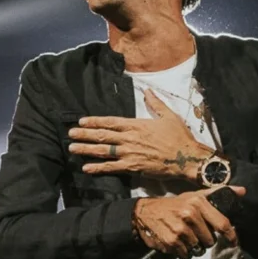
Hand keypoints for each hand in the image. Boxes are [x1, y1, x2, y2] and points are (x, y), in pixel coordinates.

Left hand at [68, 89, 213, 180]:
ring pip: (104, 151)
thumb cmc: (180, 136)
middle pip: (103, 136)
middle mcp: (130, 138)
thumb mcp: (169, 116)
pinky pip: (112, 168)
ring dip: (87, 149)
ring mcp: (130, 154)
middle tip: (70, 134)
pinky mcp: (133, 168)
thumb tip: (147, 90)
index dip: (95, 122)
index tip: (81, 121)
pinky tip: (86, 168)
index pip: (111, 122)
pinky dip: (98, 168)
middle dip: (85, 134)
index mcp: (137, 125)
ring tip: (73, 148)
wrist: (187, 158)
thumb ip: (155, 103)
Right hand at [133, 186, 246, 258]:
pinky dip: (183, 252)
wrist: (145, 212)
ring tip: (186, 237)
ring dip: (194, 247)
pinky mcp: (171, 242)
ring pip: (198, 249)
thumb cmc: (174, 204)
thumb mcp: (195, 195)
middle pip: (210, 240)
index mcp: (198, 202)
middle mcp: (190, 215)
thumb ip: (218, 193)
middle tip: (197, 233)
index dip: (231, 235)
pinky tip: (178, 242)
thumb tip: (243, 191)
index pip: (222, 223)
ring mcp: (180, 230)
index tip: (234, 242)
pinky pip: (185, 255)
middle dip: (206, 240)